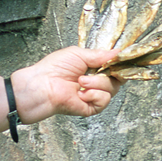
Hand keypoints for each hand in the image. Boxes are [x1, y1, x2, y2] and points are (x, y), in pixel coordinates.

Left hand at [10, 46, 125, 123]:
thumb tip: (118, 52)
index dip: (119, 64)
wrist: (42, 86)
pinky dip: (94, 95)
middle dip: (107, 73)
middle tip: (94, 70)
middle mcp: (95, 82)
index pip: (115, 67)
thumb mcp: (78, 54)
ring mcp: (94, 95)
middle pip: (118, 78)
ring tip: (80, 82)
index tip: (120, 59)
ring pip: (112, 89)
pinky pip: (104, 100)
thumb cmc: (54, 69)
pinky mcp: (91, 108)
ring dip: (97, 83)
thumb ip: (100, 54)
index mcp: (93, 68)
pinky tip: (81, 93)